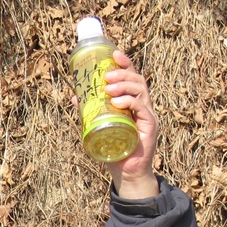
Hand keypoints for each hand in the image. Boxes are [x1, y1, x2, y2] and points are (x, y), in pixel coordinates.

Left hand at [101, 50, 159, 199]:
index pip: (133, 78)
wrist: (125, 173)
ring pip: (141, 91)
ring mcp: (148, 116)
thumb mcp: (98, 126)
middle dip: (122, 73)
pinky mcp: (150, 127)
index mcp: (133, 103)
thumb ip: (89, 112)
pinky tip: (116, 101)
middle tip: (106, 75)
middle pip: (138, 81)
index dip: (126, 63)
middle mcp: (144, 106)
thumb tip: (75, 95)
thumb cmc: (113, 150)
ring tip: (108, 87)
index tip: (114, 53)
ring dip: (124, 85)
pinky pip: (143, 109)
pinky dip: (130, 102)